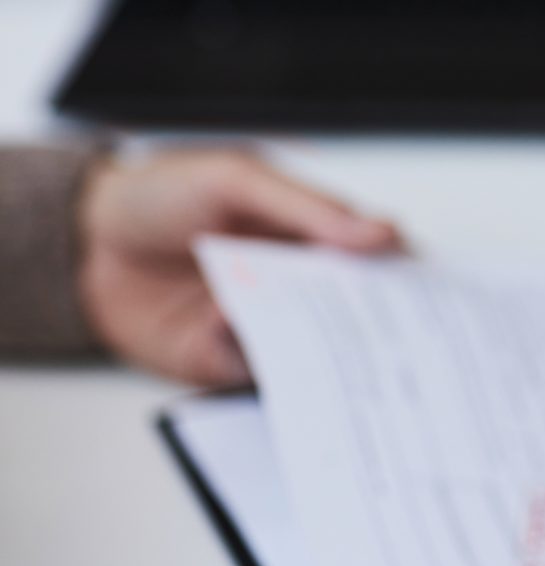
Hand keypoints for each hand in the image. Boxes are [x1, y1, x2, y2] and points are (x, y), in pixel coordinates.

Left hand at [77, 150, 401, 385]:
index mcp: (313, 240)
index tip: (429, 293)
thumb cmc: (158, 196)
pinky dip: (248, 358)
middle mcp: (299, 289)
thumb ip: (310, 209)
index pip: (377, 265)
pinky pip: (258, 375)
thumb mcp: (237, 179)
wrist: (82, 242)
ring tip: (307, 334)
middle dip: (374, 329)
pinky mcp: (231, 364)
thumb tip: (383, 233)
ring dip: (318, 353)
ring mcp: (268, 328)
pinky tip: (218, 325)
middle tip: (393, 334)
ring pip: (315, 355)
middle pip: (355, 319)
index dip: (406, 281)